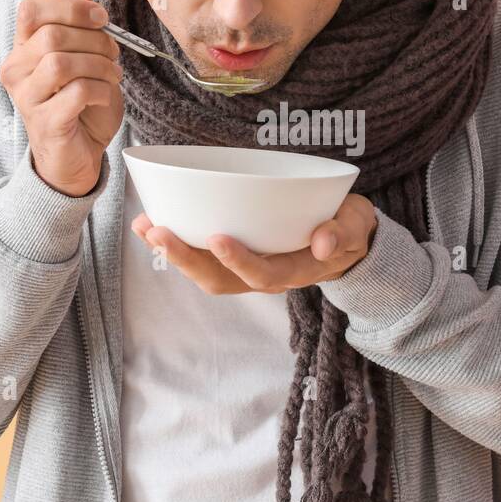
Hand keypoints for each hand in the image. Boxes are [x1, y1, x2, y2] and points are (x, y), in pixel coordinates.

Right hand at [0, 0, 124, 196]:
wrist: (77, 156)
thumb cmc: (80, 105)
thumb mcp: (84, 55)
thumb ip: (78, 19)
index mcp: (23, 48)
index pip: (31, 8)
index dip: (71, 7)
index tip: (101, 18)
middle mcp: (16, 70)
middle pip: (52, 35)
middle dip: (95, 40)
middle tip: (113, 53)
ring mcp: (26, 98)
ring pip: (61, 63)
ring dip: (99, 66)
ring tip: (111, 76)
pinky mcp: (45, 122)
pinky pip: (76, 92)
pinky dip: (101, 91)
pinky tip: (105, 97)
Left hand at [131, 194, 378, 293]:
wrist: (346, 238)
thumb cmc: (348, 227)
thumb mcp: (355, 226)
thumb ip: (343, 232)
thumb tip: (322, 243)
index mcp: (296, 270)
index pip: (263, 275)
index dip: (239, 261)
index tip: (216, 237)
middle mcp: (266, 275)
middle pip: (220, 280)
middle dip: (185, 258)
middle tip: (158, 230)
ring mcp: (248, 268)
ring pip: (205, 272)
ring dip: (172, 252)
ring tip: (145, 225)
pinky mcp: (237, 256)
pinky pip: (202, 258)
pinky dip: (176, 242)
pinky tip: (154, 222)